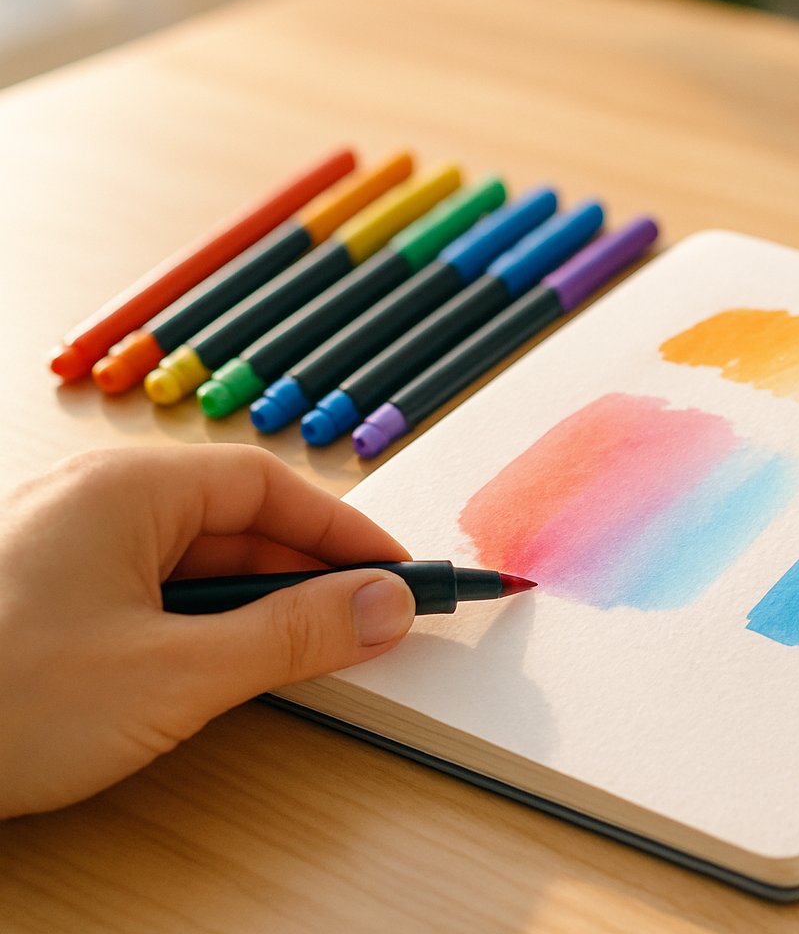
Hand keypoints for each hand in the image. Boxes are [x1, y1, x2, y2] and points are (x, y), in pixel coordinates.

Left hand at [0, 445, 413, 818]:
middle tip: (363, 626)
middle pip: (233, 519)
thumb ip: (293, 637)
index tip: (398, 578)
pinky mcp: (37, 593)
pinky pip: (145, 588)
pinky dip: (195, 623)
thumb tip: (382, 607)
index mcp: (125, 488)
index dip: (345, 534)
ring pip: (189, 559)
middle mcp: (90, 502)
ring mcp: (58, 546)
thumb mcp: (174, 675)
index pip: (270, 486)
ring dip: (250, 605)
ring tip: (292, 658)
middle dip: (304, 575)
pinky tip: (209, 670)